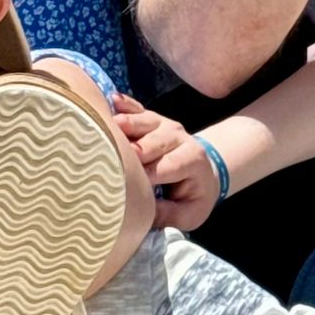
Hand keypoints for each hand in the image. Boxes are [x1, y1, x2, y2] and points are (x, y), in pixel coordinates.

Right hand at [115, 98, 222, 230]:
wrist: (203, 170)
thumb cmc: (193, 195)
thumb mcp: (190, 214)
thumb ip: (169, 215)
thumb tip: (142, 215)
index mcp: (191, 160)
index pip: (167, 166)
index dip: (147, 173)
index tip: (128, 180)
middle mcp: (178, 137)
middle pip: (153, 141)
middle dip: (134, 148)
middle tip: (114, 153)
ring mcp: (163, 123)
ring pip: (143, 121)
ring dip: (127, 124)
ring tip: (111, 124)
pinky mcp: (150, 117)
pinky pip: (136, 107)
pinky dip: (124, 104)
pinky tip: (111, 99)